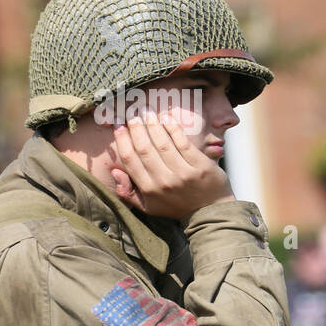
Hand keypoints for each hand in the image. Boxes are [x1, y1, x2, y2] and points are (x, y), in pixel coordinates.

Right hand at [111, 111, 233, 218]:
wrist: (211, 213)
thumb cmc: (177, 206)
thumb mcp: (149, 207)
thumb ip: (128, 193)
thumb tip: (115, 171)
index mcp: (149, 189)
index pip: (130, 160)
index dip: (122, 140)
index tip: (119, 127)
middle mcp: (164, 181)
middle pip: (144, 148)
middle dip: (136, 128)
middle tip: (133, 115)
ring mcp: (183, 173)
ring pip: (163, 143)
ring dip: (153, 125)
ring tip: (147, 113)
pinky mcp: (200, 166)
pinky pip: (183, 143)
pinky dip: (173, 129)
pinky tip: (167, 119)